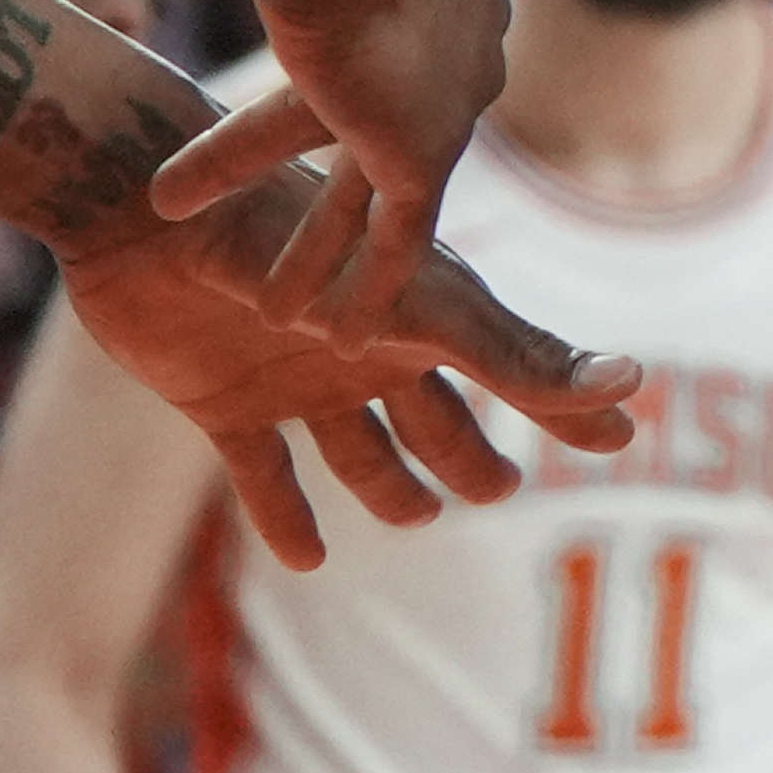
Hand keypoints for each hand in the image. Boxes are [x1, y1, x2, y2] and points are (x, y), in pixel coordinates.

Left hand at [59, 183, 639, 567]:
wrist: (142, 215)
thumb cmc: (290, 240)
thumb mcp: (415, 306)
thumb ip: (514, 355)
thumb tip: (630, 381)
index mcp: (418, 317)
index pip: (510, 372)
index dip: (563, 405)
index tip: (618, 438)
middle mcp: (363, 352)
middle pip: (436, 419)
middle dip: (470, 455)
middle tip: (501, 489)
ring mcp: (293, 380)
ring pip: (359, 450)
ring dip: (390, 487)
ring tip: (417, 515)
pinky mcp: (222, 405)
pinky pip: (263, 475)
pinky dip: (284, 517)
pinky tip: (308, 556)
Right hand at [147, 0, 505, 322]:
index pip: (360, 39)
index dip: (305, 84)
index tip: (280, 98)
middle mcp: (464, 34)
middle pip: (378, 120)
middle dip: (326, 176)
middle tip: (281, 217)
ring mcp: (454, 94)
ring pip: (384, 190)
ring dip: (321, 246)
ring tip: (274, 302)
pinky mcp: (425, 147)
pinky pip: (397, 233)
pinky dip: (360, 278)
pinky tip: (326, 325)